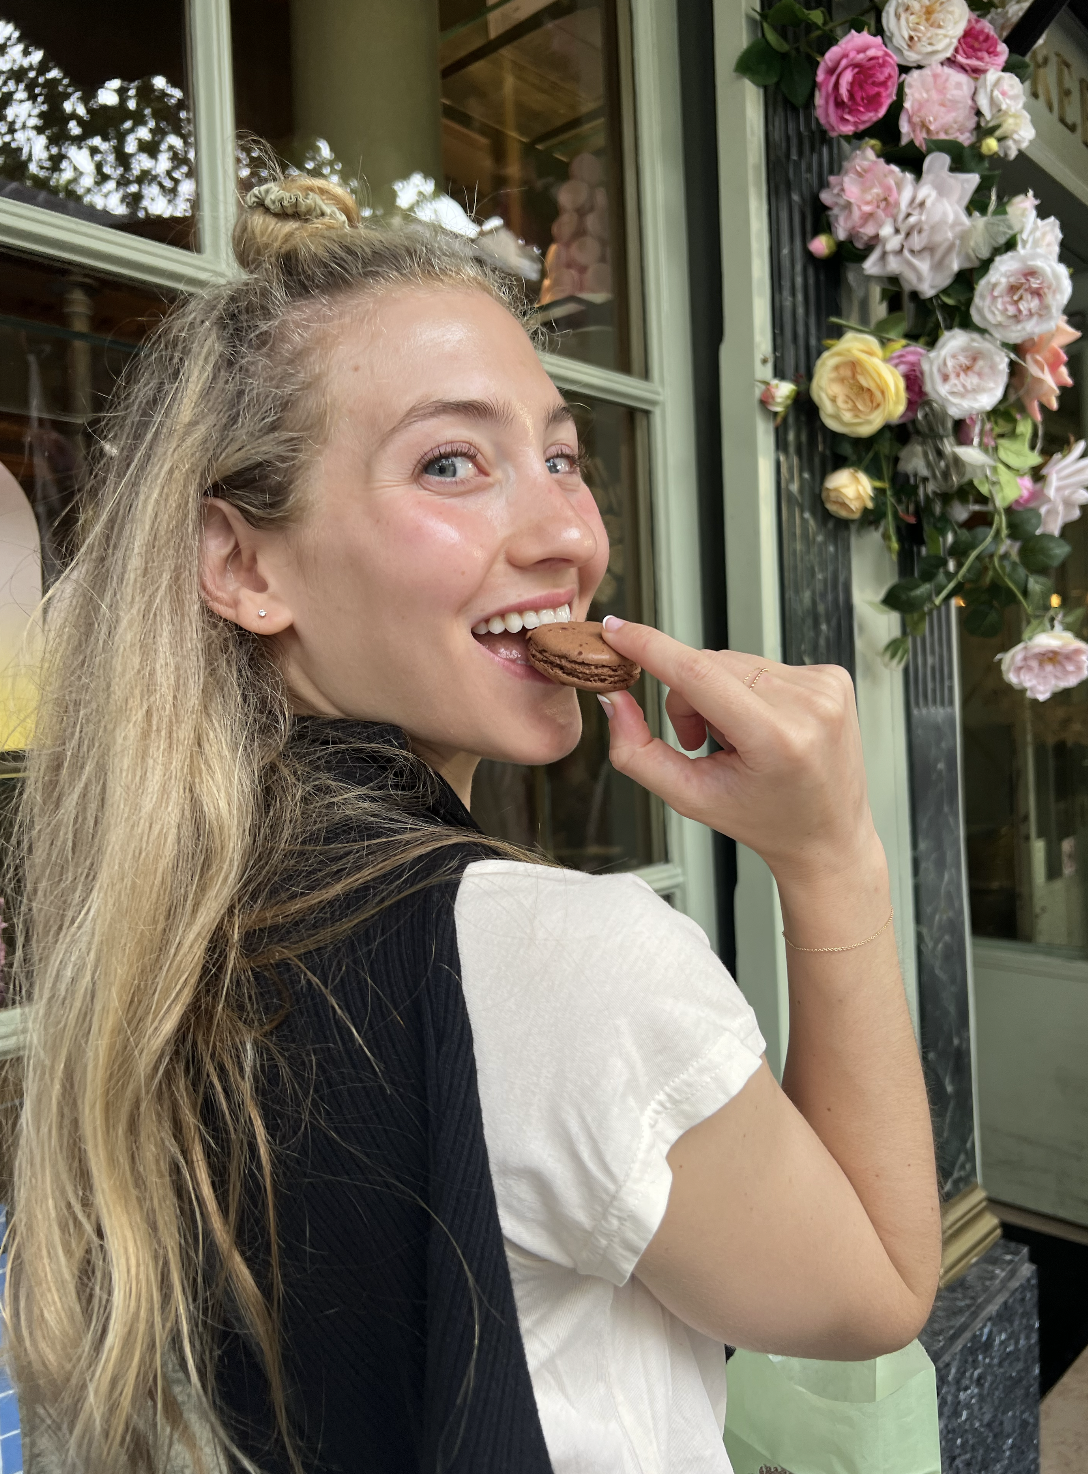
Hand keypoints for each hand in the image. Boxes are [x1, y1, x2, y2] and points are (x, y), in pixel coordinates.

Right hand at [599, 619, 877, 885]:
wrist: (828, 836)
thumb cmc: (764, 821)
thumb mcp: (690, 797)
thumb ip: (638, 752)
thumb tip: (614, 699)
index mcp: (777, 739)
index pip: (698, 673)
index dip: (650, 647)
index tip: (616, 630)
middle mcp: (809, 705)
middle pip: (709, 664)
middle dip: (687, 696)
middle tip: (696, 741)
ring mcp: (826, 686)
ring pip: (733, 660)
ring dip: (718, 692)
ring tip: (735, 740)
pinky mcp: (835, 675)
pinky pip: (763, 663)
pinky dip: (748, 690)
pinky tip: (762, 726)